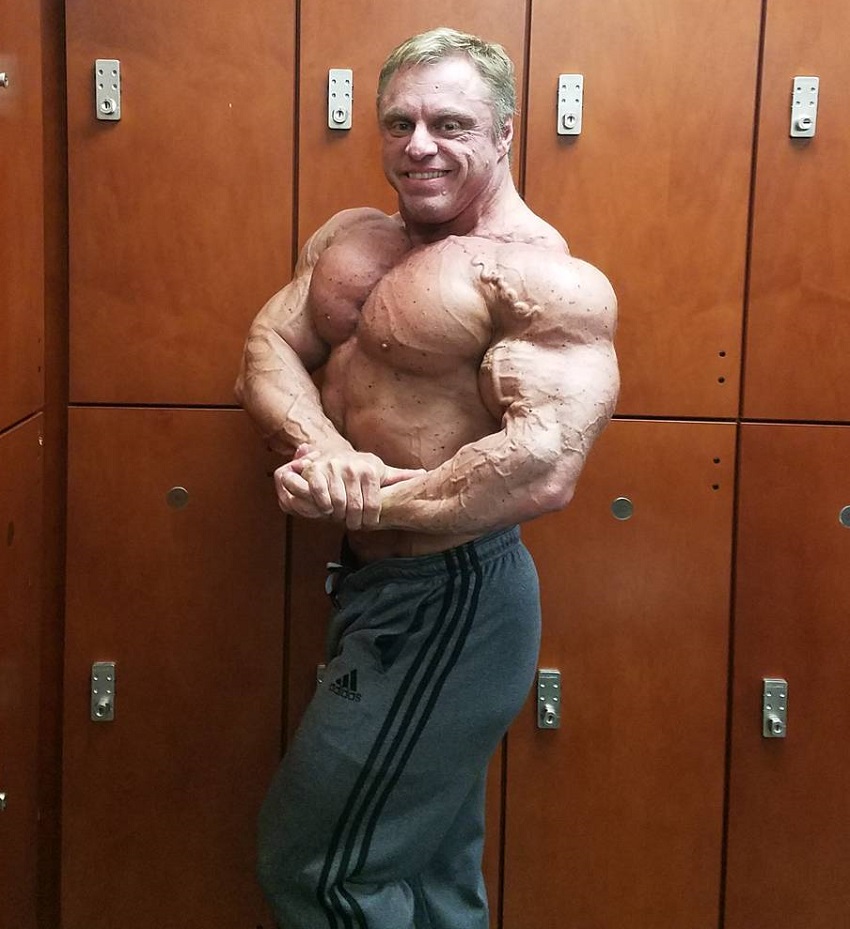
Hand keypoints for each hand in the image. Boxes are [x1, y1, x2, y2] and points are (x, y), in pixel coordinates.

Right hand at [274, 444, 424, 529]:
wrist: (332, 452)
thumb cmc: (360, 467)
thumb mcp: (381, 470)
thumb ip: (401, 475)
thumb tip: (425, 474)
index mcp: (370, 469)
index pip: (373, 505)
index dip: (370, 520)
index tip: (368, 524)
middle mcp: (352, 468)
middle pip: (355, 508)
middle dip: (354, 521)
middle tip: (353, 524)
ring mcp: (332, 469)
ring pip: (337, 504)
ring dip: (338, 515)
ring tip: (341, 517)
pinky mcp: (315, 471)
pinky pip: (320, 496)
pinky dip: (323, 507)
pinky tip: (327, 509)